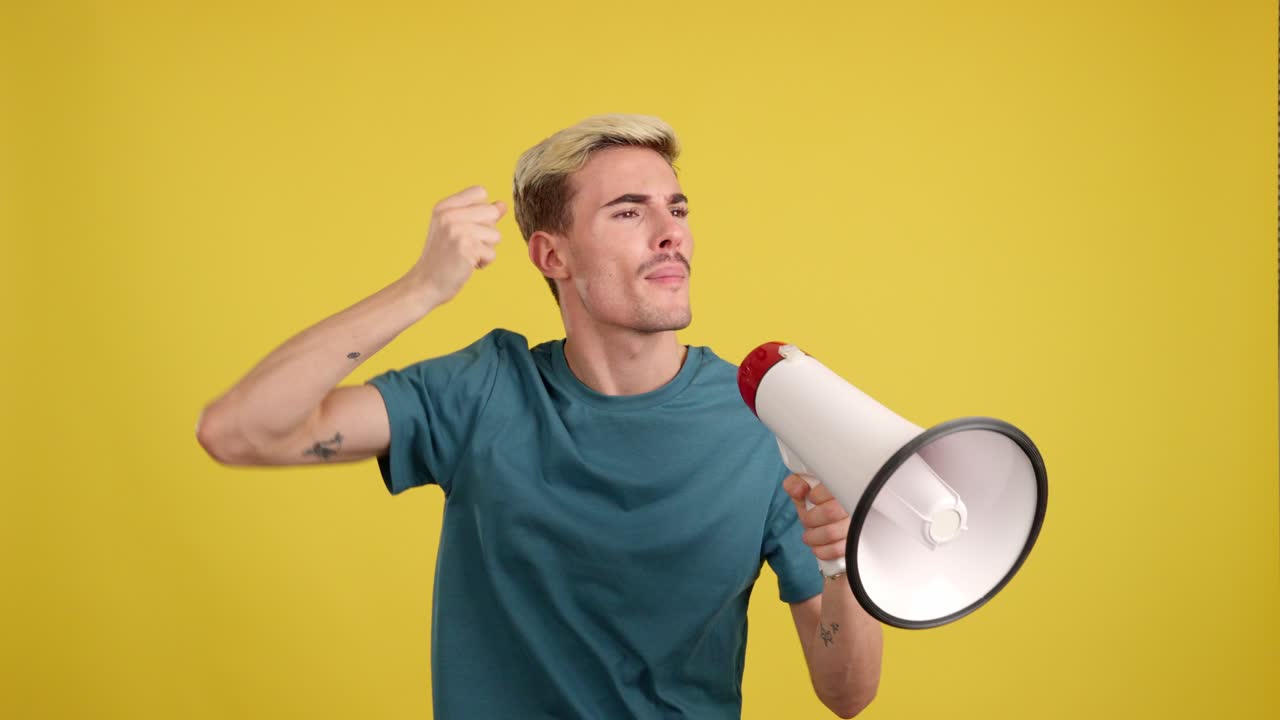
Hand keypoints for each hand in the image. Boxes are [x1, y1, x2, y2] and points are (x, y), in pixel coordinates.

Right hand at [406, 185, 507, 307]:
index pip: (480, 192)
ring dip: (486, 249)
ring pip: (496, 235)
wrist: (424, 283)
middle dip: (487, 232)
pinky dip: (483, 263)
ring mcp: (457, 230)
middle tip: (467, 244)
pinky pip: (492, 253)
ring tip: (467, 255)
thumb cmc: (443, 257)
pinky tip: (467, 265)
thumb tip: (502, 205)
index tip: (468, 226)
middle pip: (492, 211)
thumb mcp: (455, 229)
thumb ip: (478, 215)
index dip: (482, 210)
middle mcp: (449, 214)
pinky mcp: (466, 248)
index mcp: (444, 206)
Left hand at [783, 474, 851, 563]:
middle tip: (807, 520)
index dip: (815, 496)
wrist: (828, 519)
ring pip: (832, 532)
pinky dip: (822, 550)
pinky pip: (838, 549)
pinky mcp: (857, 544)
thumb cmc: (817, 500)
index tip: (811, 498)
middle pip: (830, 512)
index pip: (832, 489)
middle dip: (810, 519)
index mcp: (844, 487)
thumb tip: (799, 490)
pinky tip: (817, 546)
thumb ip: (795, 482)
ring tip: (808, 536)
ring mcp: (858, 526)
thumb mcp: (804, 487)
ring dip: (813, 536)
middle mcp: (856, 505)